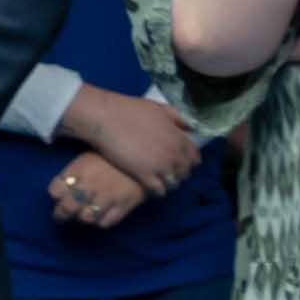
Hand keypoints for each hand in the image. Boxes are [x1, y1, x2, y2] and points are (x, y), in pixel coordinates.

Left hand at [43, 149, 149, 230]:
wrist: (146, 157)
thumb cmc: (113, 156)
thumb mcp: (89, 158)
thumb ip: (75, 173)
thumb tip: (64, 187)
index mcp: (78, 170)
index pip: (55, 189)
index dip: (56, 195)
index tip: (58, 197)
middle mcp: (89, 185)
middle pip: (67, 208)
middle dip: (61, 214)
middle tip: (61, 216)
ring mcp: (106, 197)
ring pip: (85, 218)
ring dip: (82, 218)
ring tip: (83, 215)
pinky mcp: (122, 206)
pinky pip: (105, 223)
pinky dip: (100, 222)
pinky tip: (101, 216)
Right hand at [57, 85, 200, 200]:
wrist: (104, 117)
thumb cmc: (129, 109)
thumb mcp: (158, 108)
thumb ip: (177, 118)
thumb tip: (190, 129)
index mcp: (179, 138)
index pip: (195, 158)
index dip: (188, 161)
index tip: (179, 161)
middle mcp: (174, 154)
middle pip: (185, 172)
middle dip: (178, 172)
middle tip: (167, 170)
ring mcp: (160, 166)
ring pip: (174, 183)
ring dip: (168, 183)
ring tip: (159, 180)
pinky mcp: (145, 175)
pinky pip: (159, 191)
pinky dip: (157, 191)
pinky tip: (150, 187)